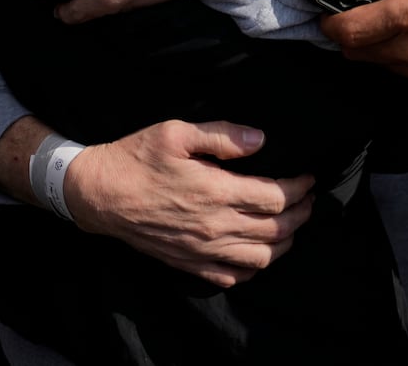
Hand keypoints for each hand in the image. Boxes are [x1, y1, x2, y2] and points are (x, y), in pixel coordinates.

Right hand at [64, 120, 315, 287]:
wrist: (98, 194)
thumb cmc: (135, 158)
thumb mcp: (175, 132)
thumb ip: (221, 135)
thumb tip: (260, 140)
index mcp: (216, 191)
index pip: (276, 196)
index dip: (299, 188)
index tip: (309, 178)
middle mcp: (214, 226)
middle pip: (276, 230)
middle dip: (301, 214)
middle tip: (309, 200)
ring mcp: (202, 249)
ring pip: (261, 258)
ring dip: (285, 243)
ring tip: (292, 225)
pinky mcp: (189, 263)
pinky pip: (231, 276)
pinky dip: (253, 267)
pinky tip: (257, 252)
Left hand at [321, 0, 407, 93]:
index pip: (347, 30)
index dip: (331, 20)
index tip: (330, 9)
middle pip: (356, 51)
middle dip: (352, 33)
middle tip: (361, 11)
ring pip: (380, 65)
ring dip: (377, 47)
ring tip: (394, 22)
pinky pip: (406, 76)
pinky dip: (403, 61)